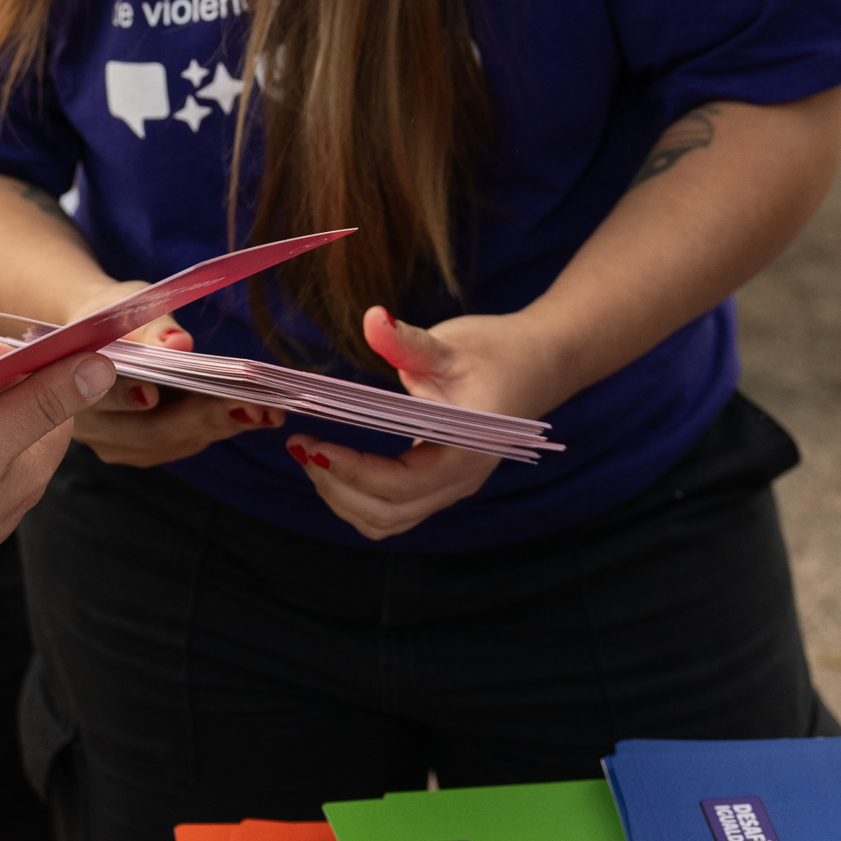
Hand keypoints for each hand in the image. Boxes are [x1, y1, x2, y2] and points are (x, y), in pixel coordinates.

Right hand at [55, 304, 279, 466]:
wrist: (93, 336)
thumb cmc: (110, 315)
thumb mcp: (124, 306)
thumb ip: (150, 327)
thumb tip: (178, 343)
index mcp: (68, 385)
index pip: (100, 395)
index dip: (128, 395)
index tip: (157, 392)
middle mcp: (88, 427)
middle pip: (147, 429)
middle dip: (204, 417)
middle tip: (253, 406)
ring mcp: (114, 445)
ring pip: (169, 442)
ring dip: (220, 426)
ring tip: (268, 412)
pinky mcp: (139, 451)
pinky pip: (180, 444)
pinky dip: (217, 428)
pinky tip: (255, 415)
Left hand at [284, 306, 559, 540]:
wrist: (540, 364)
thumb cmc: (499, 352)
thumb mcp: (452, 343)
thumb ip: (409, 340)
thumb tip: (373, 319)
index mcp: (465, 453)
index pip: (399, 484)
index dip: (350, 470)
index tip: (310, 441)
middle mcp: (459, 481)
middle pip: (387, 514)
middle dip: (336, 487)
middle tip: (301, 445)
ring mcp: (451, 486)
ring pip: (388, 520)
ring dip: (343, 497)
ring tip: (312, 454)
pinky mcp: (440, 482)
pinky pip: (394, 510)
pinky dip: (358, 496)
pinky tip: (336, 461)